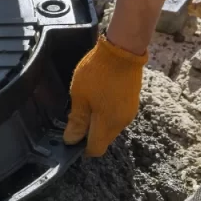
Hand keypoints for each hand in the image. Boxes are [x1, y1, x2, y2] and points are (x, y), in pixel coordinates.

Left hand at [63, 35, 147, 156]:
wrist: (123, 51)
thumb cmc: (98, 73)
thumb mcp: (80, 96)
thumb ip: (77, 120)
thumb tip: (71, 140)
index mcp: (108, 124)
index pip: (96, 149)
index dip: (81, 147)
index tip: (69, 137)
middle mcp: (122, 123)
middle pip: (103, 139)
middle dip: (87, 134)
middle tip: (72, 117)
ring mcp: (129, 112)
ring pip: (109, 127)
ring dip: (96, 122)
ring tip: (83, 105)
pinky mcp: (131, 102)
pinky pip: (115, 116)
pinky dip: (104, 113)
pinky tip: (95, 99)